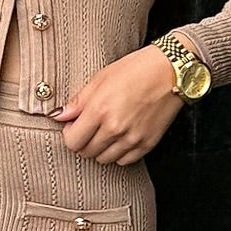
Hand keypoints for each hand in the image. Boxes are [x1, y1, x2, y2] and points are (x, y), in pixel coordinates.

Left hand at [52, 47, 185, 163]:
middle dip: (83, 141)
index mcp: (99, 110)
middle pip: (86, 152)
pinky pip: (124, 161)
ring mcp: (132, 138)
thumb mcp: (100, 78)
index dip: (69, 134)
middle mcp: (115, 128)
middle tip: (90, 128)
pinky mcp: (147, 144)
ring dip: (100, 149)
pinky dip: (119, 153)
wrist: (171, 72)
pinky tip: (120, 138)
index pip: (72, 141)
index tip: (74, 125)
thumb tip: (59, 116)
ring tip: (106, 132)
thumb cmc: (136, 70)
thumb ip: (78, 101)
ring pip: (104, 159)